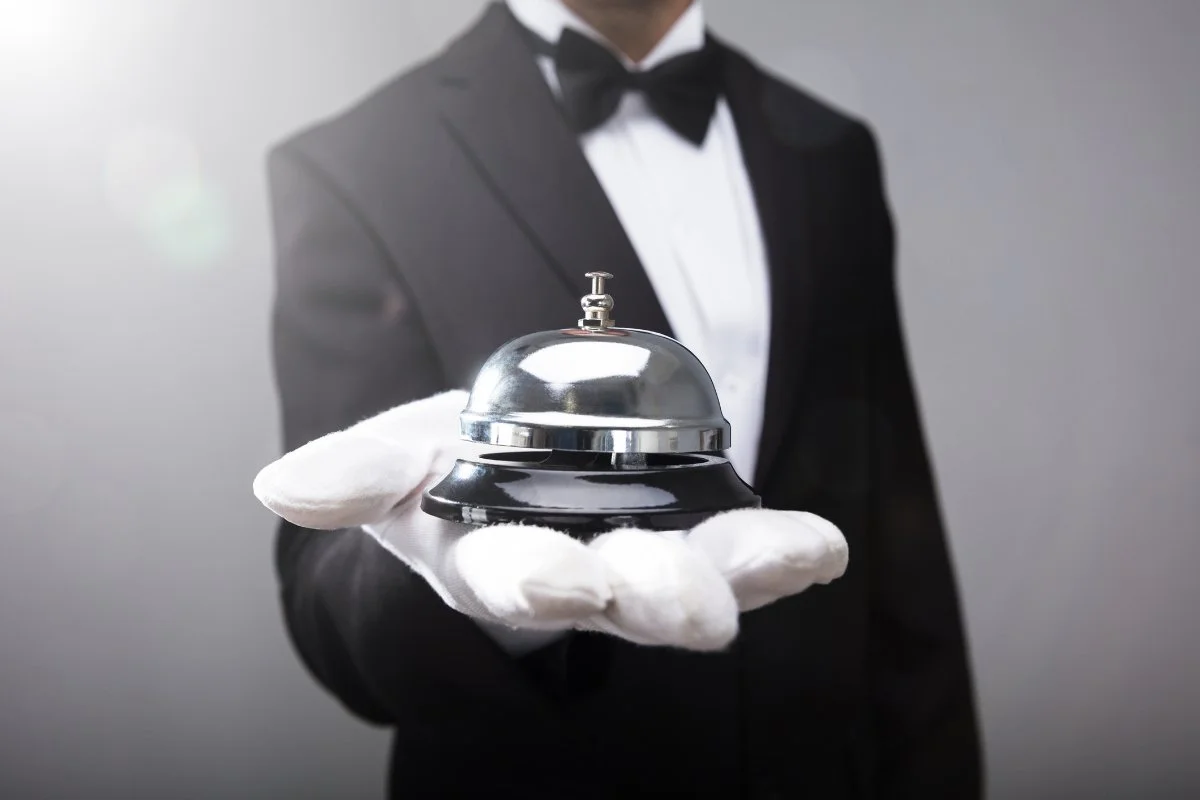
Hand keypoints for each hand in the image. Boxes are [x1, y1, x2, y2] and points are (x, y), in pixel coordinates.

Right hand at [253, 391, 847, 651]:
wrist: (516, 470)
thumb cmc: (452, 471)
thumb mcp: (401, 459)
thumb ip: (357, 470)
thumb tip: (280, 485)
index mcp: (496, 563)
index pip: (509, 581)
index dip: (528, 582)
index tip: (548, 580)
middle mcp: (581, 577)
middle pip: (619, 595)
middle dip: (653, 599)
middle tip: (693, 611)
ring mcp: (648, 562)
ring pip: (698, 579)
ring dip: (741, 576)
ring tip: (797, 559)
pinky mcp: (704, 537)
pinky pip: (747, 549)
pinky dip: (782, 551)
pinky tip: (822, 548)